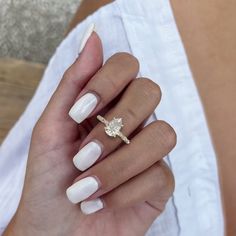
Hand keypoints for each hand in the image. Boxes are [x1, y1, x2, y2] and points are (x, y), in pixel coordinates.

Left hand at [4, 32, 175, 235]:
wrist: (56, 227)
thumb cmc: (51, 177)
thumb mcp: (52, 126)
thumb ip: (73, 83)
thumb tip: (94, 36)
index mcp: (109, 104)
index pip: (127, 66)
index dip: (108, 81)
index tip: (79, 111)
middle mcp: (133, 121)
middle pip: (150, 92)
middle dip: (116, 124)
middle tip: (82, 156)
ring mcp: (149, 150)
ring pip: (162, 135)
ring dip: (118, 164)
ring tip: (85, 186)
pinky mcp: (160, 182)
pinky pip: (159, 176)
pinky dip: (123, 192)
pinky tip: (99, 203)